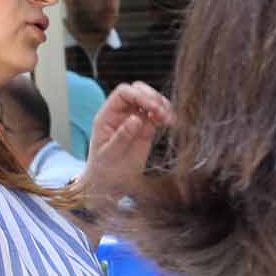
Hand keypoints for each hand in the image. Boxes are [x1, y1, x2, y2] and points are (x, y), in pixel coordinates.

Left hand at [80, 82, 172, 203]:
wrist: (110, 184)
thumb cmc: (104, 169)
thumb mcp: (110, 154)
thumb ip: (122, 135)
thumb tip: (136, 118)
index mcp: (107, 115)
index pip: (123, 93)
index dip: (139, 95)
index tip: (152, 108)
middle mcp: (121, 114)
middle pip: (138, 91)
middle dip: (153, 97)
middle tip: (162, 112)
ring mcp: (134, 120)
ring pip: (150, 101)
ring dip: (162, 105)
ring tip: (169, 119)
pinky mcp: (146, 129)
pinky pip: (157, 115)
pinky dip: (166, 116)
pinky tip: (171, 123)